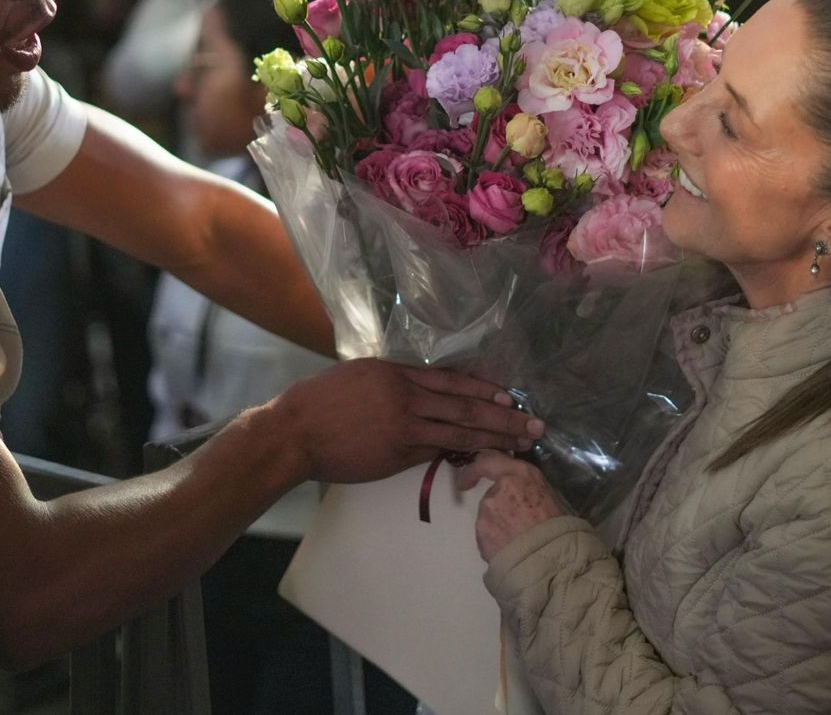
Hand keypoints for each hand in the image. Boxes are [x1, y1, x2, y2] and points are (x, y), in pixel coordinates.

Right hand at [271, 358, 545, 484]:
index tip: (509, 396)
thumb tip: (420, 387)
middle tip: (534, 425)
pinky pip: (437, 453)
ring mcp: (405, 428)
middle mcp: (407, 397)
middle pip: (466, 406)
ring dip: (494, 440)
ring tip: (521, 446)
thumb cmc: (320, 400)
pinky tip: (482, 458)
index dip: (484, 389)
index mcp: (397, 373)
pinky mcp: (398, 455)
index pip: (452, 380)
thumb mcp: (360, 374)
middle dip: (505, 417)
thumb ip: (393, 379)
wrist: (296, 431)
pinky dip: (462, 455)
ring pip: (459, 433)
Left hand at [458, 451, 565, 561]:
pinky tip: (511, 550)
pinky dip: (495, 542)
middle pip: (492, 495)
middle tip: (517, 526)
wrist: (552, 558)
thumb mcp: (550, 496)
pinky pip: (486, 535)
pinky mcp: (481, 530)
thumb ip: (528, 487)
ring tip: (519, 541)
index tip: (466, 480)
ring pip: (489, 517)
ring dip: (499, 526)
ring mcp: (488, 508)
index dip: (474, 469)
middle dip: (500, 509)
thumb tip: (521, 490)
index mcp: (521, 474)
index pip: (488, 461)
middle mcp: (500, 486)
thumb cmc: (560, 527)